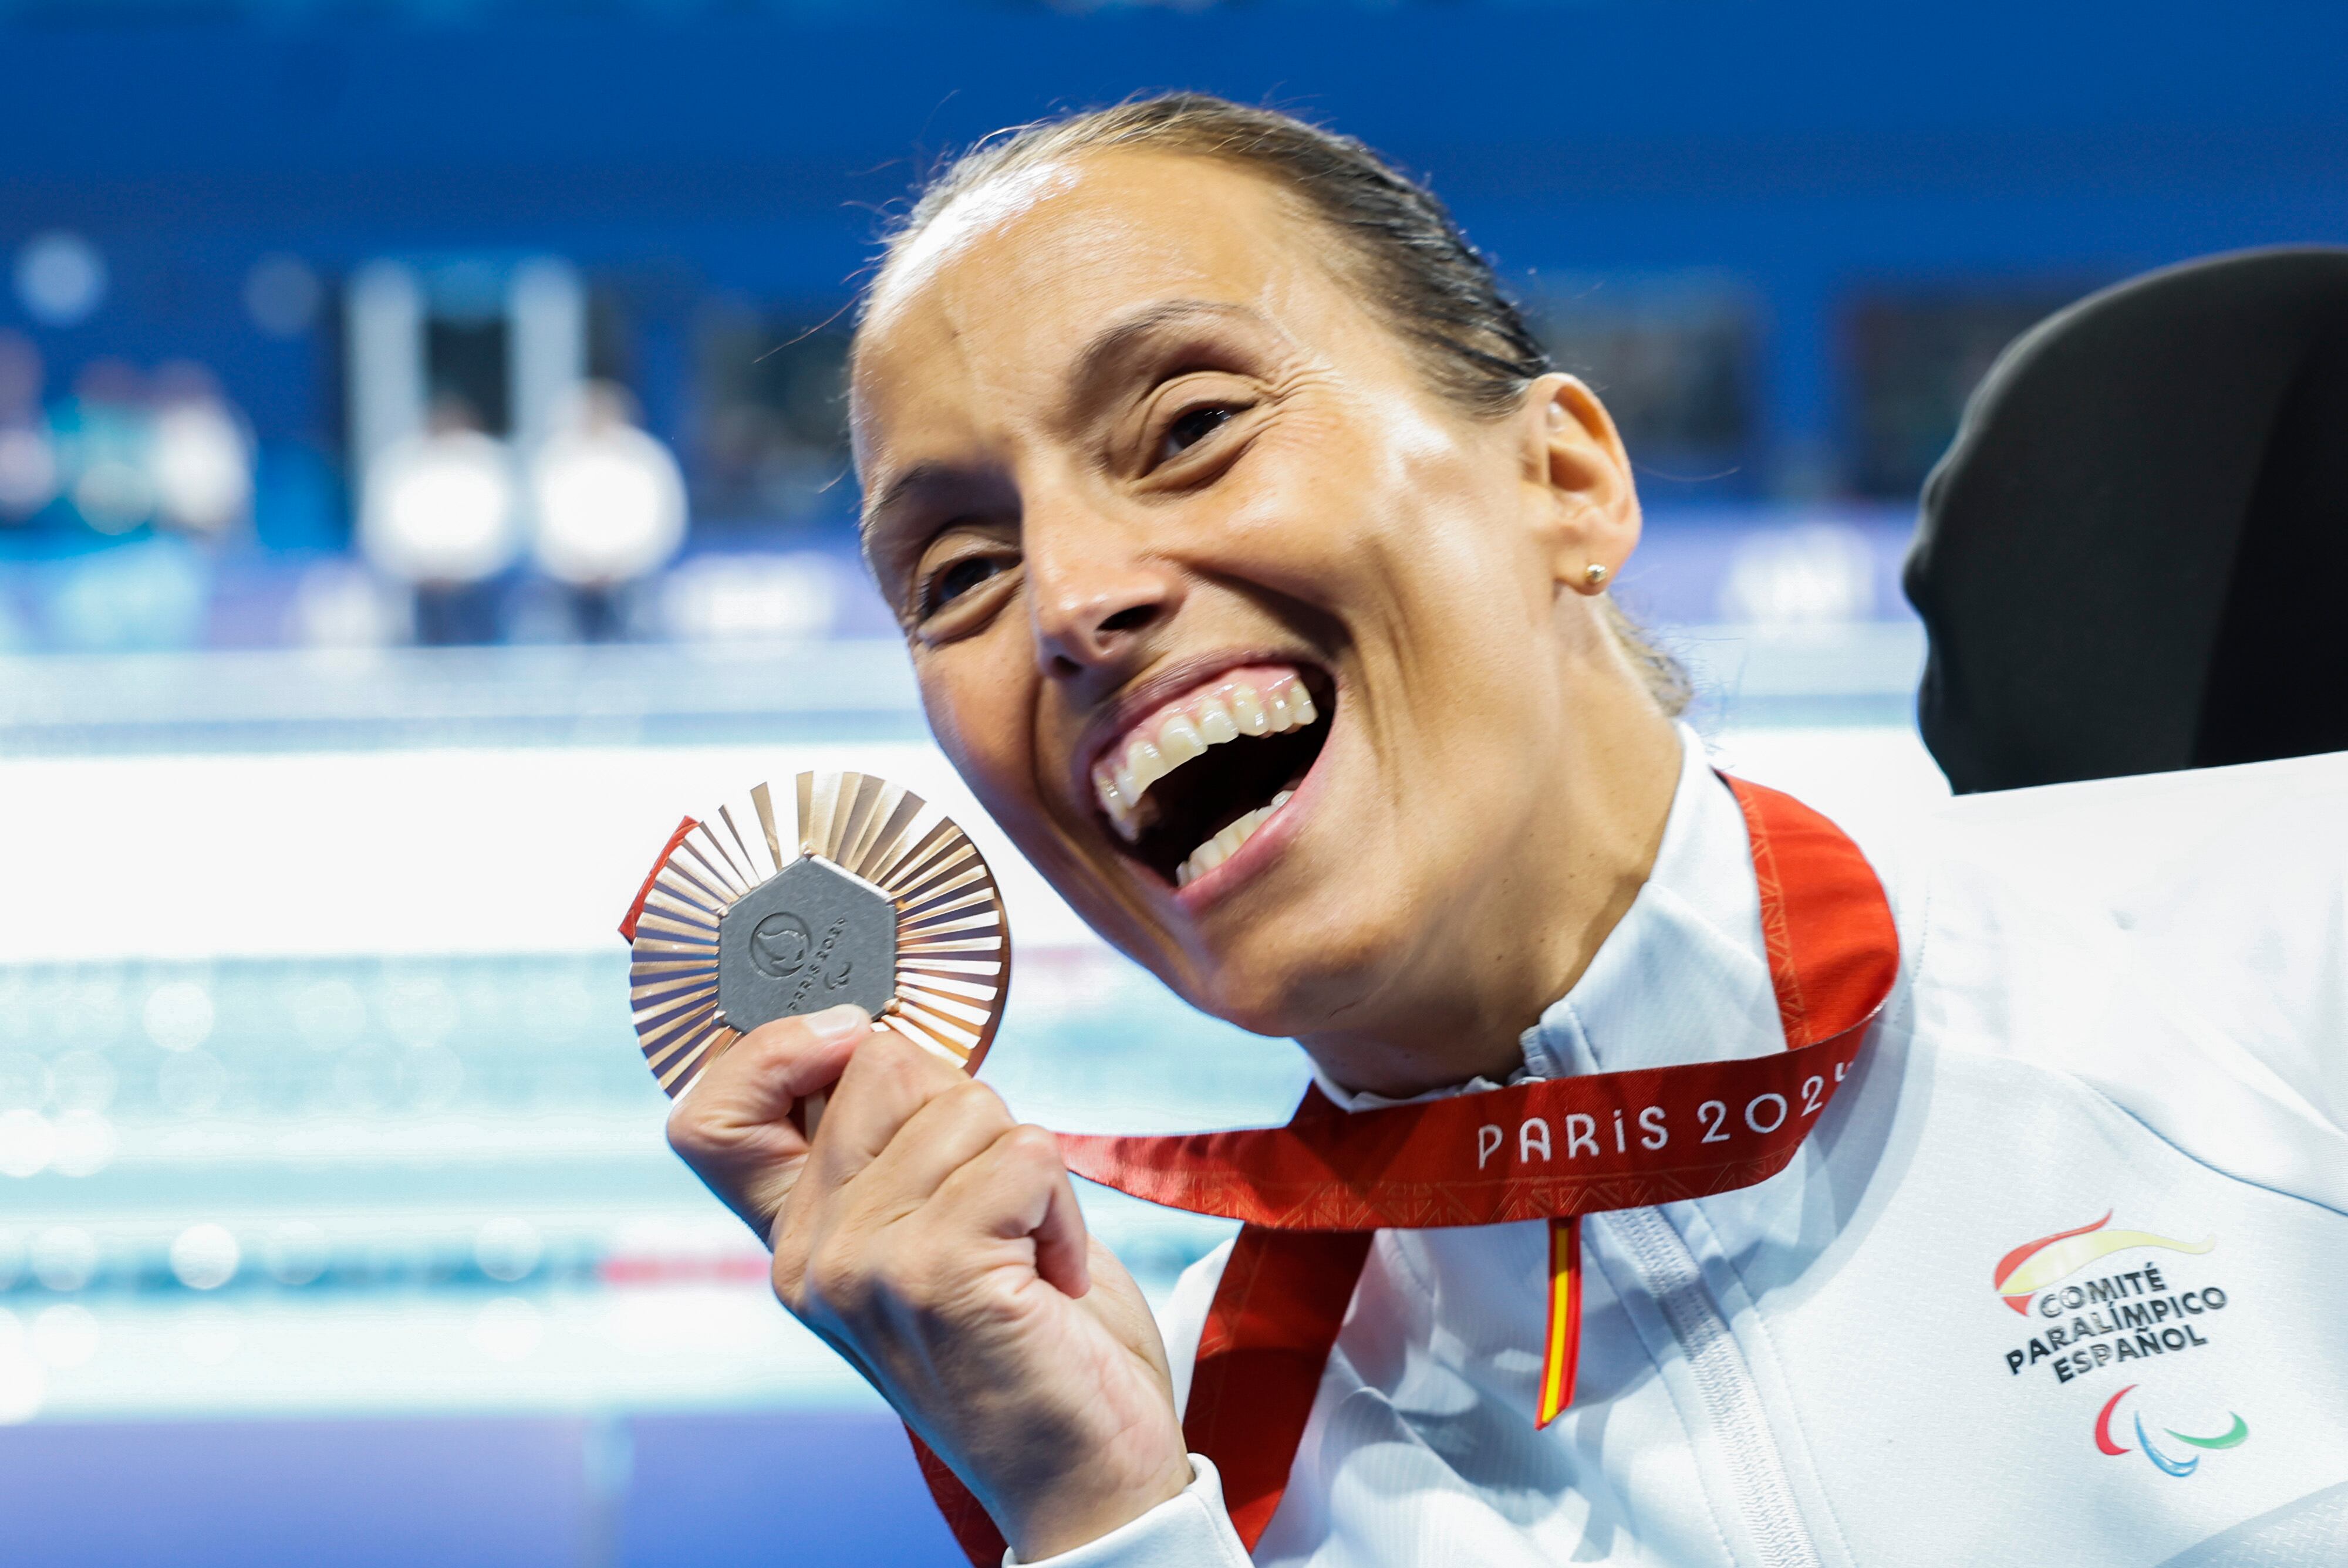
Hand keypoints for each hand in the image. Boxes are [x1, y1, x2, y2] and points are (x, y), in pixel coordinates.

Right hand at [666, 1004, 1193, 1559]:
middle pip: (876, 1064)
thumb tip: (882, 1033)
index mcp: (795, 1242)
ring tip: (1026, 1254)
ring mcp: (862, 1266)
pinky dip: (1063, 1204)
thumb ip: (893, 1148)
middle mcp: (809, 1257)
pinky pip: (1025, 1153)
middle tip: (994, 1204)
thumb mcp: (934, 1231)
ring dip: (1027, 1165)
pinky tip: (1051, 1278)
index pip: (708, 1118)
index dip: (772, 1046)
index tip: (851, 1036)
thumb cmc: (1030, 1342)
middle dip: (965, 1105)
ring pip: (965, 1102)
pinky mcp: (936, 1274)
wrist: (1086, 1476)